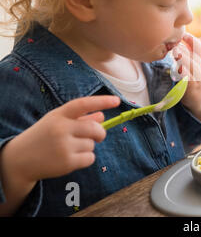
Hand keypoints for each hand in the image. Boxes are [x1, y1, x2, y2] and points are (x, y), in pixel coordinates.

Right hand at [3, 95, 120, 184]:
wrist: (20, 160)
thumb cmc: (44, 136)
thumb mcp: (58, 122)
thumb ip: (80, 118)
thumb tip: (102, 116)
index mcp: (58, 115)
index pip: (83, 104)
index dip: (101, 101)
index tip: (116, 101)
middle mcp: (61, 129)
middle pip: (95, 128)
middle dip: (100, 133)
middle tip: (97, 136)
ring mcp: (63, 146)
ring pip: (92, 144)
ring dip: (88, 146)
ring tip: (70, 148)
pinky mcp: (67, 162)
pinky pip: (90, 158)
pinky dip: (86, 158)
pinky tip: (72, 158)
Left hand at [172, 33, 200, 122]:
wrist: (199, 101)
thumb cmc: (193, 80)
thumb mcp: (193, 66)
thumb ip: (187, 54)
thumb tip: (175, 41)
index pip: (200, 47)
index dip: (191, 40)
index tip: (182, 35)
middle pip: (195, 56)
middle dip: (184, 49)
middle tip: (174, 44)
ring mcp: (198, 79)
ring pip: (193, 66)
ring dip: (183, 59)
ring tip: (175, 53)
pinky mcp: (192, 88)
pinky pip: (189, 79)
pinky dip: (184, 73)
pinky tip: (178, 68)